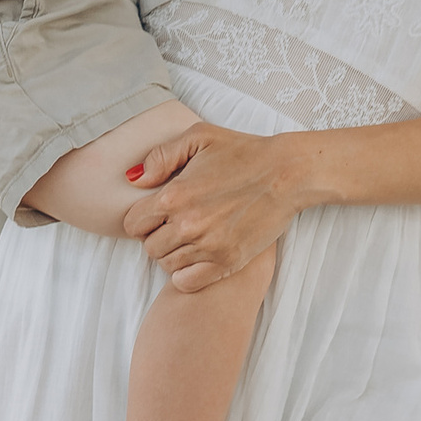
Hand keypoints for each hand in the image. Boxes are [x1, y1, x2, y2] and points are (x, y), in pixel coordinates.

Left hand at [122, 120, 309, 292]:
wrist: (288, 173)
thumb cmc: (245, 152)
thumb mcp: (199, 137)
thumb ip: (161, 156)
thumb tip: (135, 179)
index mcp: (174, 196)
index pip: (132, 224)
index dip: (142, 218)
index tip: (158, 213)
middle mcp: (187, 224)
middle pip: (149, 248)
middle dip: (159, 236)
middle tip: (178, 224)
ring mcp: (207, 246)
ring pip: (167, 265)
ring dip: (175, 254)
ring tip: (193, 238)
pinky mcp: (227, 262)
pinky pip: (186, 283)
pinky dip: (187, 274)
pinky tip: (199, 257)